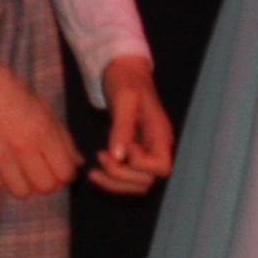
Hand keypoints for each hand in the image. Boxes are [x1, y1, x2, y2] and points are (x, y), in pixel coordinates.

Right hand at [0, 10, 77, 199]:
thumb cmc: (12, 91)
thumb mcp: (45, 109)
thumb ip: (62, 138)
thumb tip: (77, 163)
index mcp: (44, 133)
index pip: (64, 174)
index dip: (65, 174)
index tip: (59, 167)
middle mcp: (23, 148)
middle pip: (45, 187)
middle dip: (47, 182)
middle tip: (41, 170)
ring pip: (20, 192)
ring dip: (24, 184)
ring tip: (20, 171)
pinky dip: (0, 180)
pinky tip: (1, 166)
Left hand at [89, 55, 174, 194]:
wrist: (125, 72)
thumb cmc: (127, 81)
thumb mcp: (124, 100)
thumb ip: (122, 128)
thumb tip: (119, 157)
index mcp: (161, 135)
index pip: (162, 168)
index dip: (140, 166)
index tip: (123, 148)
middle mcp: (156, 148)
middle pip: (148, 181)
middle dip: (121, 176)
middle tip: (101, 156)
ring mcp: (145, 152)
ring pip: (137, 185)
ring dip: (114, 182)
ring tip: (95, 168)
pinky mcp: (133, 154)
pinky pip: (126, 178)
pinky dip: (110, 180)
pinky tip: (95, 170)